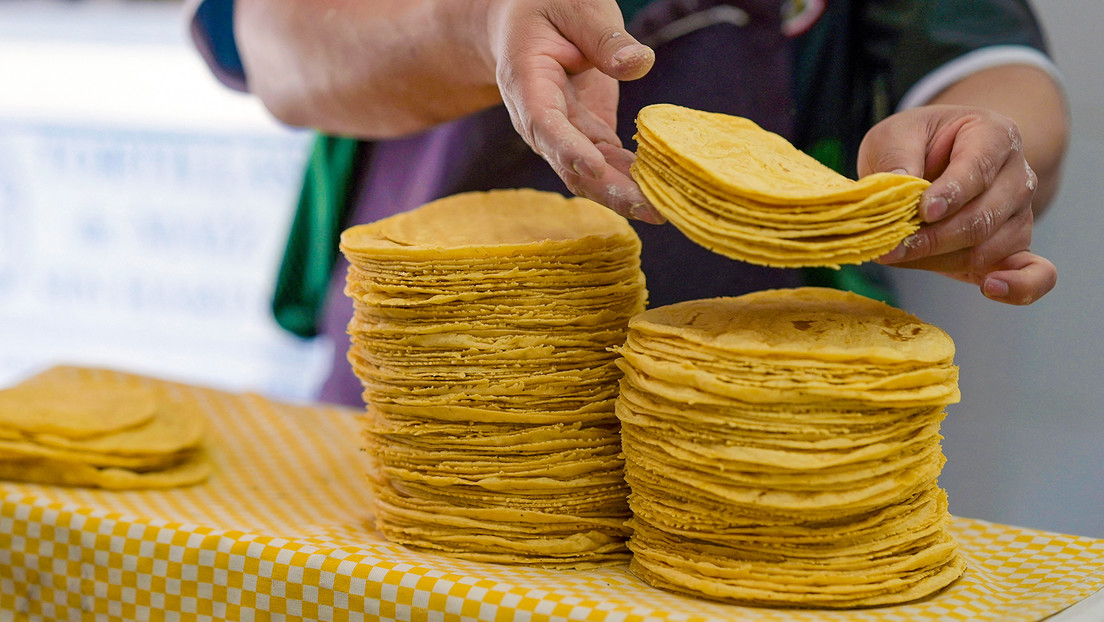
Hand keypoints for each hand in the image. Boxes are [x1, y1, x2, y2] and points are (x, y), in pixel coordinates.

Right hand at [486, 0, 664, 222]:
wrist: (527, 25)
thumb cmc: (548, 7)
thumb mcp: (575, 6)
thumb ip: (604, 36)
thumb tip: (639, 64)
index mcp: (526, 82)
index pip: (543, 123)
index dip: (567, 148)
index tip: (593, 169)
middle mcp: (539, 120)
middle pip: (569, 164)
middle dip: (608, 190)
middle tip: (648, 208)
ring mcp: (564, 135)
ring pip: (591, 176)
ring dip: (625, 195)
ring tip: (664, 210)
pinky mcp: (588, 137)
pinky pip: (609, 166)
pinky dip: (634, 180)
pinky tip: (664, 192)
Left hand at [857, 105, 1056, 304]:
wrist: (934, 158)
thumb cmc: (915, 145)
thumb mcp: (895, 135)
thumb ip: (896, 156)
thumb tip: (899, 186)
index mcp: (995, 136)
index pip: (978, 169)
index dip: (951, 193)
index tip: (922, 212)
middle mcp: (1017, 176)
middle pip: (982, 218)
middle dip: (932, 238)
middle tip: (888, 247)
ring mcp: (1020, 214)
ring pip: (987, 249)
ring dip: (940, 260)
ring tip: (900, 257)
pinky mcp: (1015, 247)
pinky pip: (1036, 273)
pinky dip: (1019, 287)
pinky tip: (990, 288)